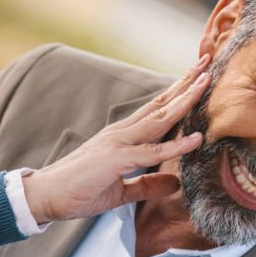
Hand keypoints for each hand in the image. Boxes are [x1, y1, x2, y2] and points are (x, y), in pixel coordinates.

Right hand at [23, 53, 211, 222]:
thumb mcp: (122, 192)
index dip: (178, 93)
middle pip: (161, 104)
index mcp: (123, 137)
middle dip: (186, 83)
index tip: (199, 77)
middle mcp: (123, 133)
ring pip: (160, 119)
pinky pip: (153, 152)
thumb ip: (148, 186)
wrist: (47, 196)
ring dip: (185, 100)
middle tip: (208, 60)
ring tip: (206, 81)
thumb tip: (175, 183)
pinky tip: (197, 137)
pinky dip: (177, 145)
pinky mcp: (117, 159)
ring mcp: (119, 143)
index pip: (156, 110)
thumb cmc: (80, 191)